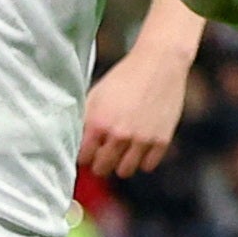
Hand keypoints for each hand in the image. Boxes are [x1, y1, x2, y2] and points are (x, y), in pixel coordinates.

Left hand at [80, 46, 188, 176]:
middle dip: (99, 164)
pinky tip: (137, 149)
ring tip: (119, 155)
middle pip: (103, 168)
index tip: (84, 155)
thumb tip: (75, 138)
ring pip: (125, 171)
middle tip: (100, 158)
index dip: (83, 157)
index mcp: (98, 122)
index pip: (84, 156)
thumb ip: (85, 118)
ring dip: (120, 165)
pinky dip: (142, 161)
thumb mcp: (95, 94)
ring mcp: (142, 140)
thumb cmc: (124, 77)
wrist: (157, 65)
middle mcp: (119, 134)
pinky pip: (148, 166)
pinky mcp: (162, 141)